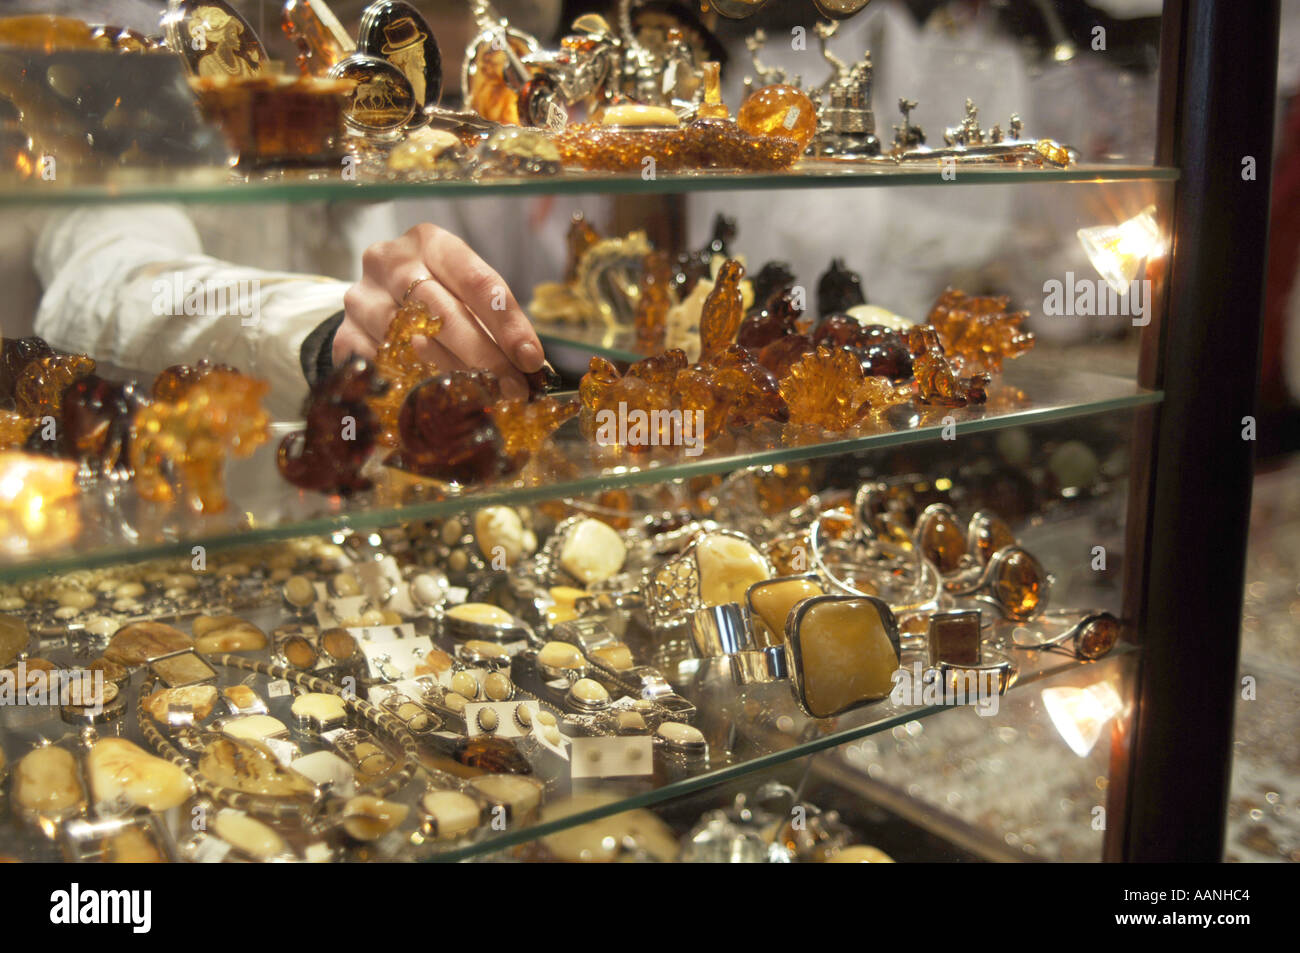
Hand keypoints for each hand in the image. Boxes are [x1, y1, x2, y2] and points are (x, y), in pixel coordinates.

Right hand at [337, 223, 544, 398]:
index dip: (508, 323)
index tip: (531, 359)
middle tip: (513, 388)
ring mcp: (362, 299)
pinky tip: (439, 398)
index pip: (476, 280)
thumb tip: (531, 367)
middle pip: (444, 312)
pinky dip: (416, 385)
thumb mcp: (466, 291)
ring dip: (455, 374)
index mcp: (430, 242)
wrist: (374, 299)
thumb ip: (496, 321)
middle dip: (486, 355)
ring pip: (413, 342)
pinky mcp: (345, 336)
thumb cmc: (436, 294)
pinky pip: (386, 368)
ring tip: (483, 395)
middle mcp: (390, 262)